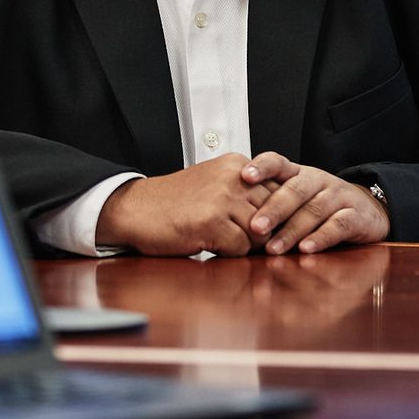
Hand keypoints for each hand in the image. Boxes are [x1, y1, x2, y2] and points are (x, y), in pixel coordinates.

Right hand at [95, 155, 277, 256]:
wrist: (135, 209)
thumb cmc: (175, 202)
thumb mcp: (216, 183)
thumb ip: (247, 192)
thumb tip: (283, 215)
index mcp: (238, 165)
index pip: (280, 191)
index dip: (277, 215)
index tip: (267, 227)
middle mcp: (235, 177)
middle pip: (274, 214)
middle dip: (264, 233)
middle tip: (245, 240)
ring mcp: (223, 198)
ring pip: (261, 233)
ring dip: (246, 245)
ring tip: (223, 241)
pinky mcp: (211, 222)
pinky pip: (240, 248)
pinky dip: (228, 253)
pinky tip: (210, 245)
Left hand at [241, 153, 390, 254]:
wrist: (368, 212)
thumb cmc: (321, 208)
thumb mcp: (296, 200)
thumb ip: (269, 205)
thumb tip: (229, 222)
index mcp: (299, 174)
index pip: (278, 162)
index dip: (261, 167)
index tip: (244, 176)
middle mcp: (319, 180)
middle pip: (295, 190)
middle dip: (273, 209)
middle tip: (255, 227)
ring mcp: (339, 196)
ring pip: (314, 209)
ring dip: (292, 230)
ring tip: (274, 248)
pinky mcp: (357, 215)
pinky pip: (338, 224)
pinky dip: (321, 237)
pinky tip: (306, 249)